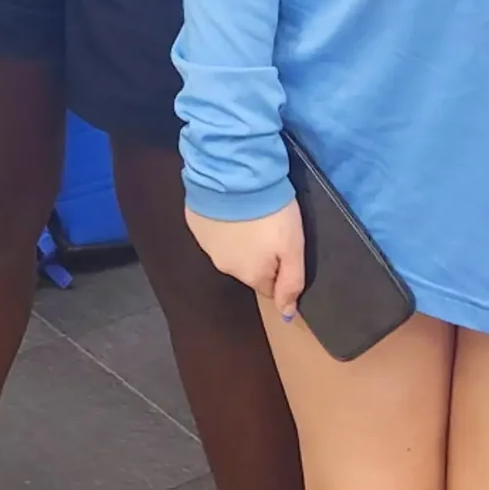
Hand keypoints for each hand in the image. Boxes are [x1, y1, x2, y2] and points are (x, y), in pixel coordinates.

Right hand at [186, 201, 306, 318]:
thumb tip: (287, 314)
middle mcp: (226, 267)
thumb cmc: (271, 212)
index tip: (282, 245)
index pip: (269, 286)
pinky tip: (229, 205)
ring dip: (238, 238)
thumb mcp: (293, 247)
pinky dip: (221, 222)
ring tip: (248, 213)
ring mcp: (206, 245)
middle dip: (257, 253)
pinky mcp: (194, 223)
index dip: (278, 267)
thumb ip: (292, 283)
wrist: (235, 175)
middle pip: (248, 268)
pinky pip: (211, 230)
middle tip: (267, 226)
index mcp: (251, 275)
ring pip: (228, 249)